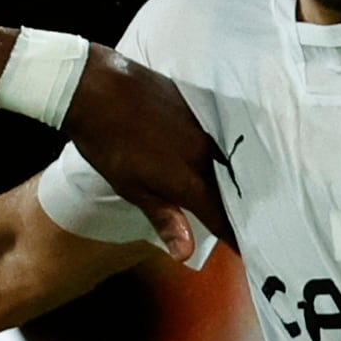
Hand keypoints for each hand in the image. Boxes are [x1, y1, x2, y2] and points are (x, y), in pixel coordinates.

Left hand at [63, 51, 229, 245]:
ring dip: (228, 179)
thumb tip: (186, 254)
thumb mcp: (131, 187)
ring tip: (233, 194)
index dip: (233, 236)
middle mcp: (205, 154)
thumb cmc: (108, 143)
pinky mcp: (196, 106)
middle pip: (228, 190)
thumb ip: (164, 218)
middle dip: (235, 209)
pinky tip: (213, 157)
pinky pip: (215, 136)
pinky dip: (217, 153)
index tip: (245, 250)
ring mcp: (203, 127)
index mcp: (191, 180)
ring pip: (224, 162)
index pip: (222, 216)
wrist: (96, 87)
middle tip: (242, 224)